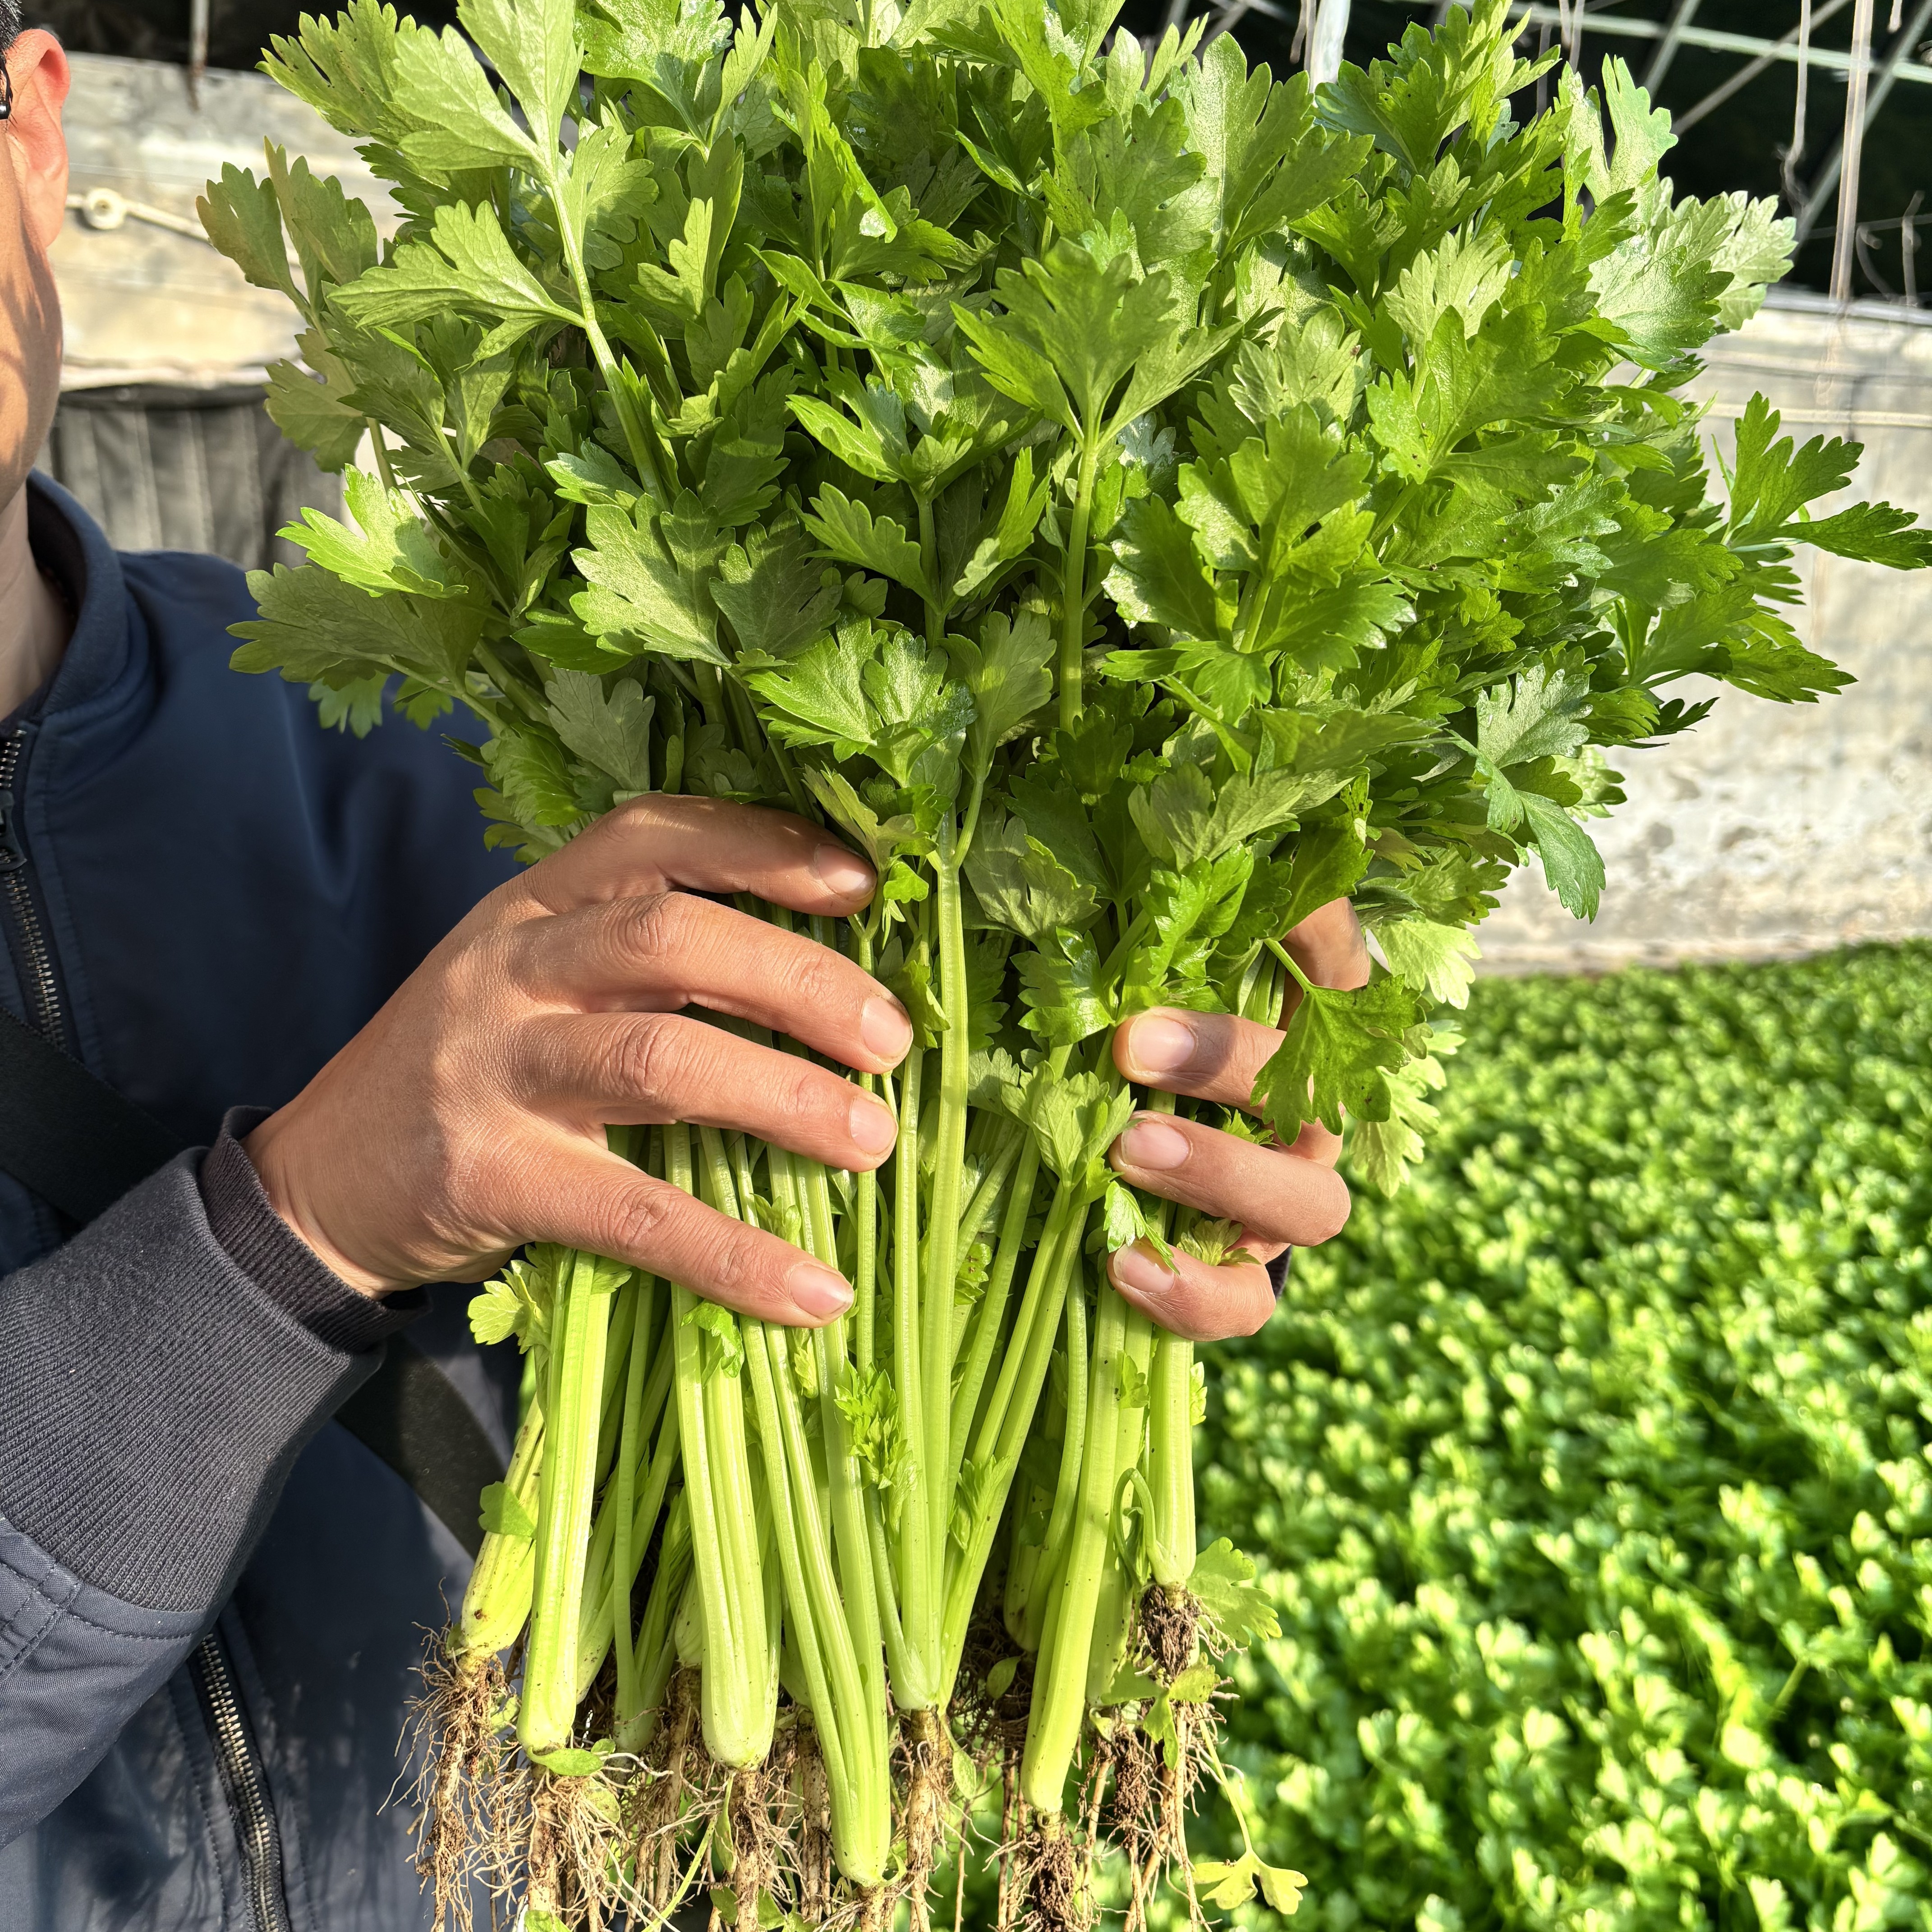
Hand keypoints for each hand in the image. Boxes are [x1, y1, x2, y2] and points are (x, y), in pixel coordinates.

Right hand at [244, 797, 911, 1324]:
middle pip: (669, 939)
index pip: (655, 838)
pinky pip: (632, 1213)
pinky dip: (732, 1255)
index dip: (765, 848)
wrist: (319, 1178)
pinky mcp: (487, 1176)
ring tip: (874, 1142)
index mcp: (538, 902)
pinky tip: (813, 1295)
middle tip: (891, 1037)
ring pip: (656, 1061)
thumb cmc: (477, 1068)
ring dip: (782, 1099)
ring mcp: (493, 1067)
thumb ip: (643, 962)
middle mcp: (513, 964)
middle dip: (796, 981)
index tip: (863, 883)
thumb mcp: (541, 978)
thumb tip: (829, 989)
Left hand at [1104, 898, 1365, 1339]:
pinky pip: (1246, 1305)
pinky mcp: (1240, 1277)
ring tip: (1126, 1149)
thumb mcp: (1130, 970)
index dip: (1313, 934)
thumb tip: (1185, 834)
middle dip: (1234, 1066)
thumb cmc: (1116, 1036)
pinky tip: (1122, 1262)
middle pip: (1327, 1089)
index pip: (1341, 968)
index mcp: (1303, 1030)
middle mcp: (1313, 1116)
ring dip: (1225, 1175)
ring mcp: (1284, 1205)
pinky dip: (1192, 1294)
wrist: (1099, 1151)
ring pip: (1312, 1205)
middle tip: (1132, 1046)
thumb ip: (1168, 917)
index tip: (1248, 900)